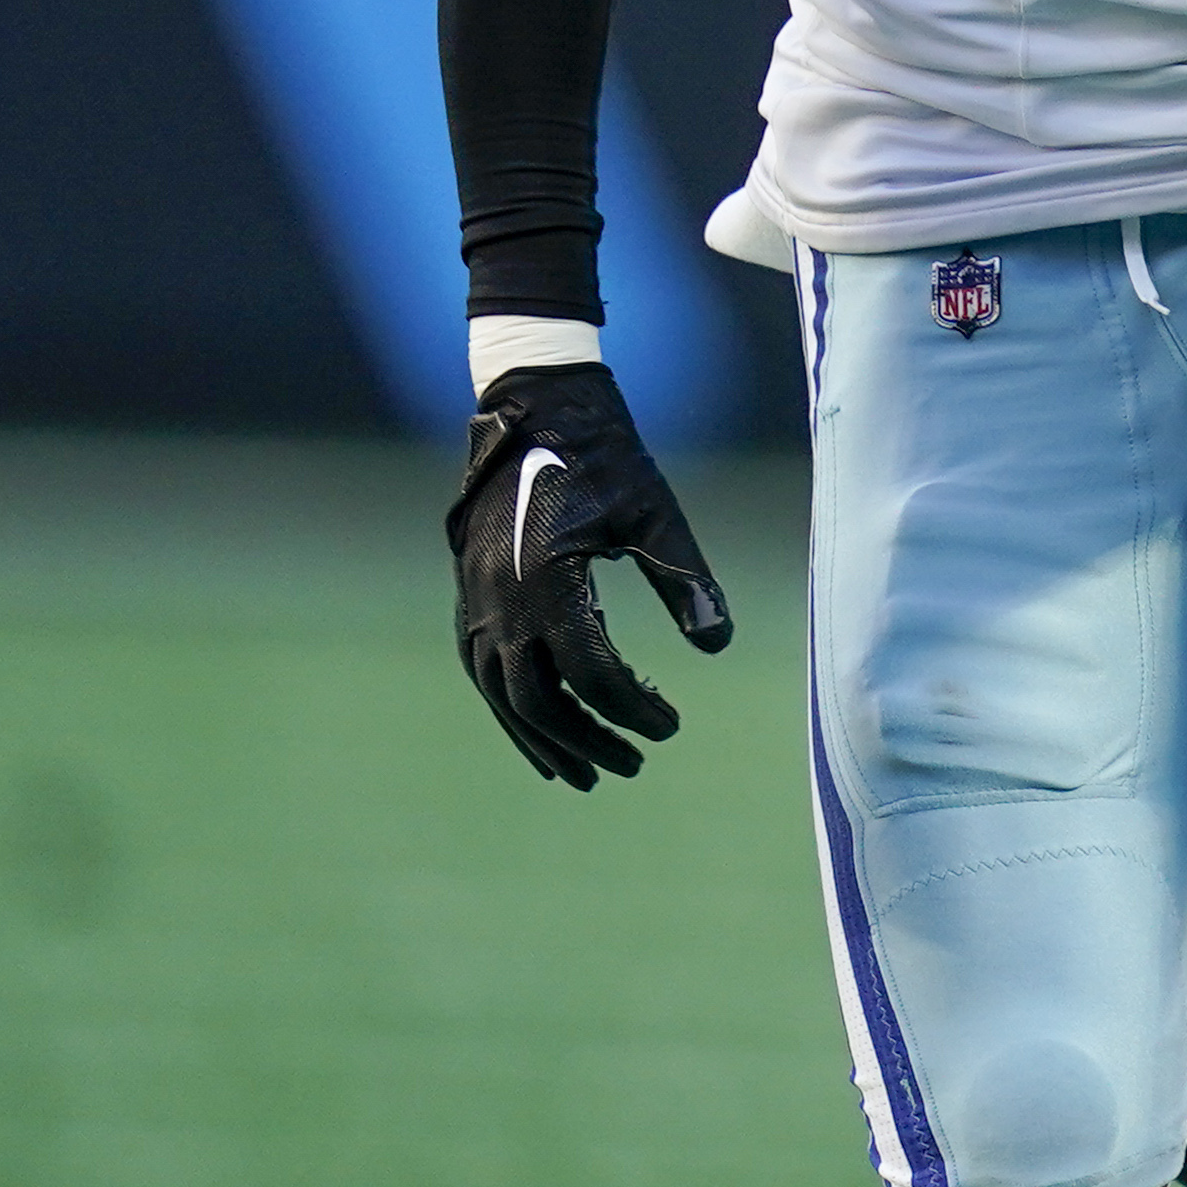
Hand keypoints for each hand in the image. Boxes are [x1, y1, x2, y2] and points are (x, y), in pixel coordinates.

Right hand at [452, 362, 733, 788]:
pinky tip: (539, 733)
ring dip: (544, 739)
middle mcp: (501, 601)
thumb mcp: (656, 515)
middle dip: (589, 740)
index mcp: (548, 581)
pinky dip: (510, 710)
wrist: (537, 411)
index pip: (593, 673)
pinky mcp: (468, 598)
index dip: (633, 709)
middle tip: (635, 765)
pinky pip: (482, 673)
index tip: (671, 726)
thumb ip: (687, 580)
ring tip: (586, 775)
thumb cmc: (604, 460)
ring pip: (502, 695)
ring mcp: (475, 602)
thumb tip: (718, 644)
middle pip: (540, 701)